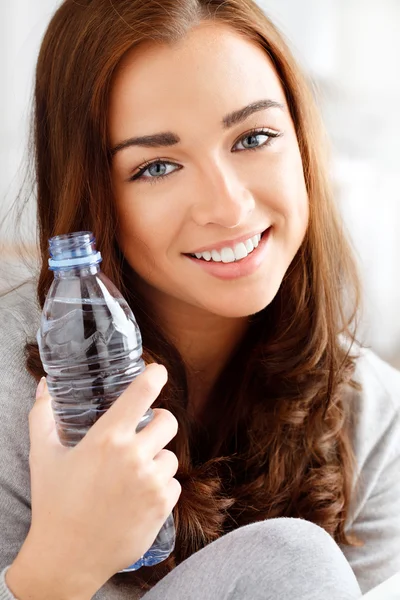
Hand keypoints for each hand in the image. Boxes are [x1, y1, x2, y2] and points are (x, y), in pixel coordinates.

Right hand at [7, 364, 180, 599]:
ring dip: (157, 459)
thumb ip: (43, 415)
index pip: (142, 393)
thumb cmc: (54, 503)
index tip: (158, 372)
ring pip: (171, 456)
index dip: (155, 376)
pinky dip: (161, 487)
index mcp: (107, 438)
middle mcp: (134, 456)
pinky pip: (174, 484)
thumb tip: (44, 386)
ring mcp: (150, 482)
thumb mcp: (43, 456)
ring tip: (135, 473)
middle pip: (169, 421)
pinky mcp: (162, 506)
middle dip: (159, 424)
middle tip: (145, 433)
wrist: (67, 558)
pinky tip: (139, 496)